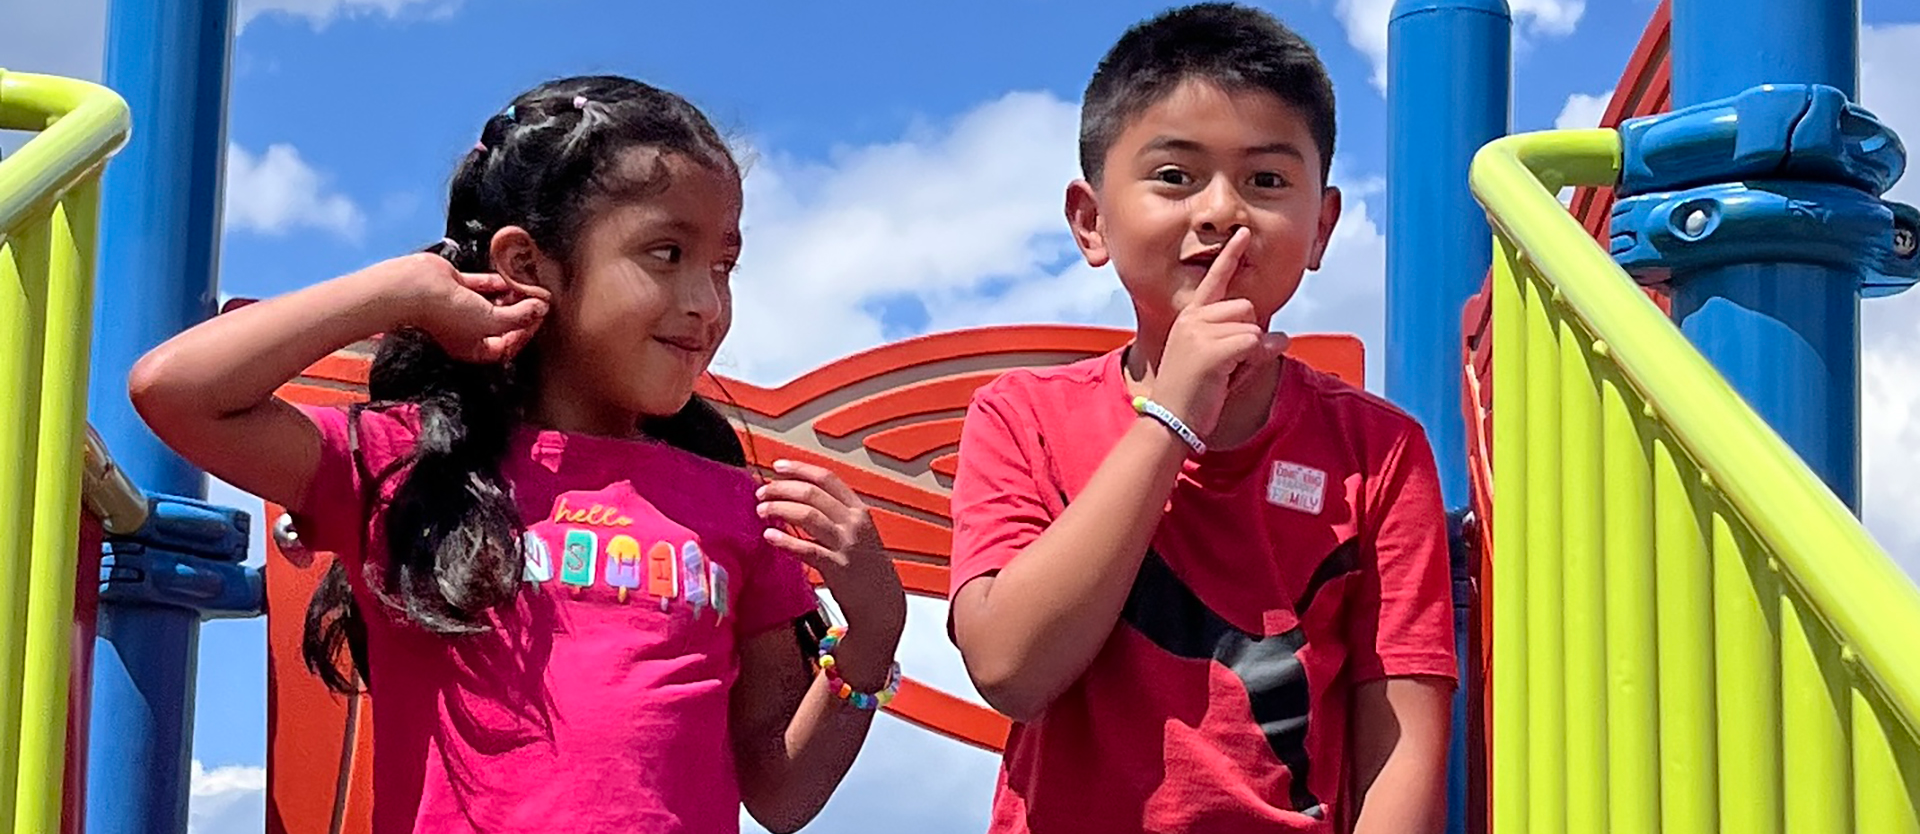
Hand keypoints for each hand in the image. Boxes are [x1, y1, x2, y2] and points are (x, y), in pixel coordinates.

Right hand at [386, 253, 550, 362]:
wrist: (414, 289)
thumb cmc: (447, 313)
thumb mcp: (492, 321)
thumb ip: (520, 316)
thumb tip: (542, 307)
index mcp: (473, 348)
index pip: (507, 346)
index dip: (526, 332)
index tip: (539, 316)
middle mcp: (467, 330)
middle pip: (502, 324)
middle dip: (522, 313)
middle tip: (539, 300)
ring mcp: (461, 308)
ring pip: (493, 303)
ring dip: (511, 296)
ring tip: (529, 286)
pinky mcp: (456, 287)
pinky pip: (482, 285)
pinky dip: (496, 282)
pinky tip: (511, 277)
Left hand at [754, 461, 906, 642]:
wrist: (883, 603)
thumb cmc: (865, 567)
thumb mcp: (858, 533)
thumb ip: (836, 515)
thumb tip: (798, 498)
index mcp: (858, 510)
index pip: (827, 478)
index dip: (800, 468)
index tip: (777, 466)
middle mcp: (854, 523)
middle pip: (812, 494)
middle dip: (782, 489)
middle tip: (761, 492)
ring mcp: (847, 545)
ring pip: (808, 515)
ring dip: (780, 509)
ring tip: (762, 510)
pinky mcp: (837, 568)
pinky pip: (807, 549)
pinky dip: (786, 541)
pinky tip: (770, 537)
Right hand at [1151, 227, 1289, 438]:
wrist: (1170, 420)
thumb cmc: (1194, 394)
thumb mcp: (1224, 365)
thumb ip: (1250, 346)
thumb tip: (1282, 337)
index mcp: (1190, 317)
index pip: (1214, 280)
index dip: (1231, 256)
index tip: (1243, 234)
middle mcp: (1193, 318)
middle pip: (1247, 307)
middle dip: (1249, 335)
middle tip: (1229, 364)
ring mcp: (1199, 331)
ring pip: (1252, 327)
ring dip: (1249, 352)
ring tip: (1225, 373)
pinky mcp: (1210, 348)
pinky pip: (1252, 343)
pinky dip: (1250, 361)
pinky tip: (1228, 376)